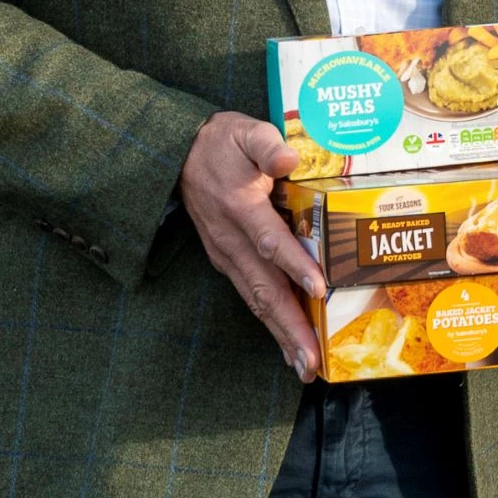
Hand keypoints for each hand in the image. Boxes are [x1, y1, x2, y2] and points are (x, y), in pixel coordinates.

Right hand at [181, 111, 322, 380]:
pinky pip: (251, 296)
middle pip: (264, 287)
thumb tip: (287, 156)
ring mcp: (227, 255)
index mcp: (239, 207)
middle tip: (311, 359)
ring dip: (280, 334)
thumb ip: (266, 144)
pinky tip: (288, 346)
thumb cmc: (224, 143)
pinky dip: (270, 323)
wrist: (179, 154)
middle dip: (289, 325)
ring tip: (304, 366)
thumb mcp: (245, 131)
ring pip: (257, 299)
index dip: (294, 263)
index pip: (269, 239)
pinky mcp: (227, 262)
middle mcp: (231, 239)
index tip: (318, 287)